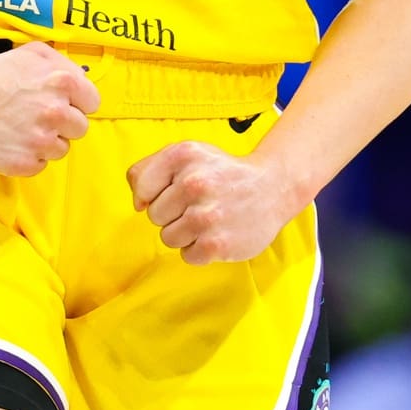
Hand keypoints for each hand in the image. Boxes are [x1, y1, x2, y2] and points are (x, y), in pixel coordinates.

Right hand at [0, 43, 99, 176]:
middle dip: (63, 122)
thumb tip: (83, 82)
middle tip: (39, 115)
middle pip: (80, 128)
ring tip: (23, 127)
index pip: (93, 103)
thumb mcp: (34, 52)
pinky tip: (13, 140)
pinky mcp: (23, 163)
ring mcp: (39, 141)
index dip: (77, 102)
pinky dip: (30, 156)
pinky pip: (41, 164)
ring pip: (62, 149)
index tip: (61, 101)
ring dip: (47, 141)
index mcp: (62, 82)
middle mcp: (55, 113)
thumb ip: (64, 65)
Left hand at [127, 139, 301, 264]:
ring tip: (210, 218)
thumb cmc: (221, 173)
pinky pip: (187, 255)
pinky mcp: (217, 244)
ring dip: (186, 233)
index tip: (177, 189)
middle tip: (200, 203)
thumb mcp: (186, 154)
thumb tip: (138, 204)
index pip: (141, 187)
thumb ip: (148, 170)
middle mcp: (194, 183)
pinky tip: (218, 232)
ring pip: (168, 237)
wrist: (273, 188)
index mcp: (183, 155)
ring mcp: (207, 215)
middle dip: (173, 213)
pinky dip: (200, 249)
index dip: (155, 192)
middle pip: (154, 215)